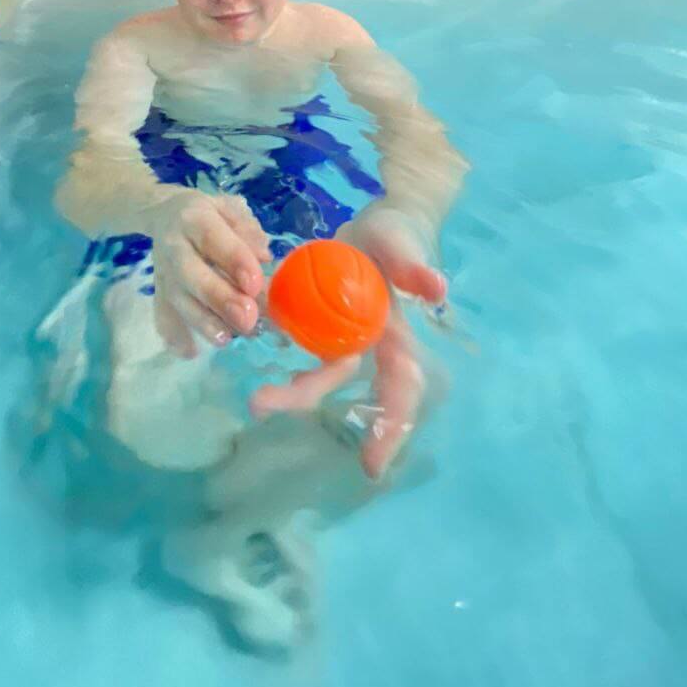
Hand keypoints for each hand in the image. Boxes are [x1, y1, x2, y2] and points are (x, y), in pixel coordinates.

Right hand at [145, 190, 271, 358]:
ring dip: (202, 321)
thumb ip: (247, 229)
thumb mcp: (229, 207)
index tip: (256, 283)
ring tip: (226, 338)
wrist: (163, 214)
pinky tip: (189, 352)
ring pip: (178, 299)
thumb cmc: (209, 214)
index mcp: (194, 218)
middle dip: (219, 298)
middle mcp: (173, 245)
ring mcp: (163, 271)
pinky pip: (162, 314)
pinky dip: (173, 334)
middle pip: (191, 274)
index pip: (213, 239)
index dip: (234, 261)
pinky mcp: (158, 291)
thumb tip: (263, 256)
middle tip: (248, 318)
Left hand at [249, 206, 443, 477]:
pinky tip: (248, 338)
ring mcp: (339, 331)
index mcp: (393, 336)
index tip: (370, 467)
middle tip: (258, 403)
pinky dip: (274, 341)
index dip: (390, 427)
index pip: (399, 389)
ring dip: (284, 384)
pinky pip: (296, 338)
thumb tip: (438, 289)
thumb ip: (415, 268)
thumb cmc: (399, 235)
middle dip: (301, 397)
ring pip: (311, 366)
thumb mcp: (403, 246)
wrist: (381, 219)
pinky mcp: (318, 315)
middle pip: (336, 380)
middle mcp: (366, 342)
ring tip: (253, 393)